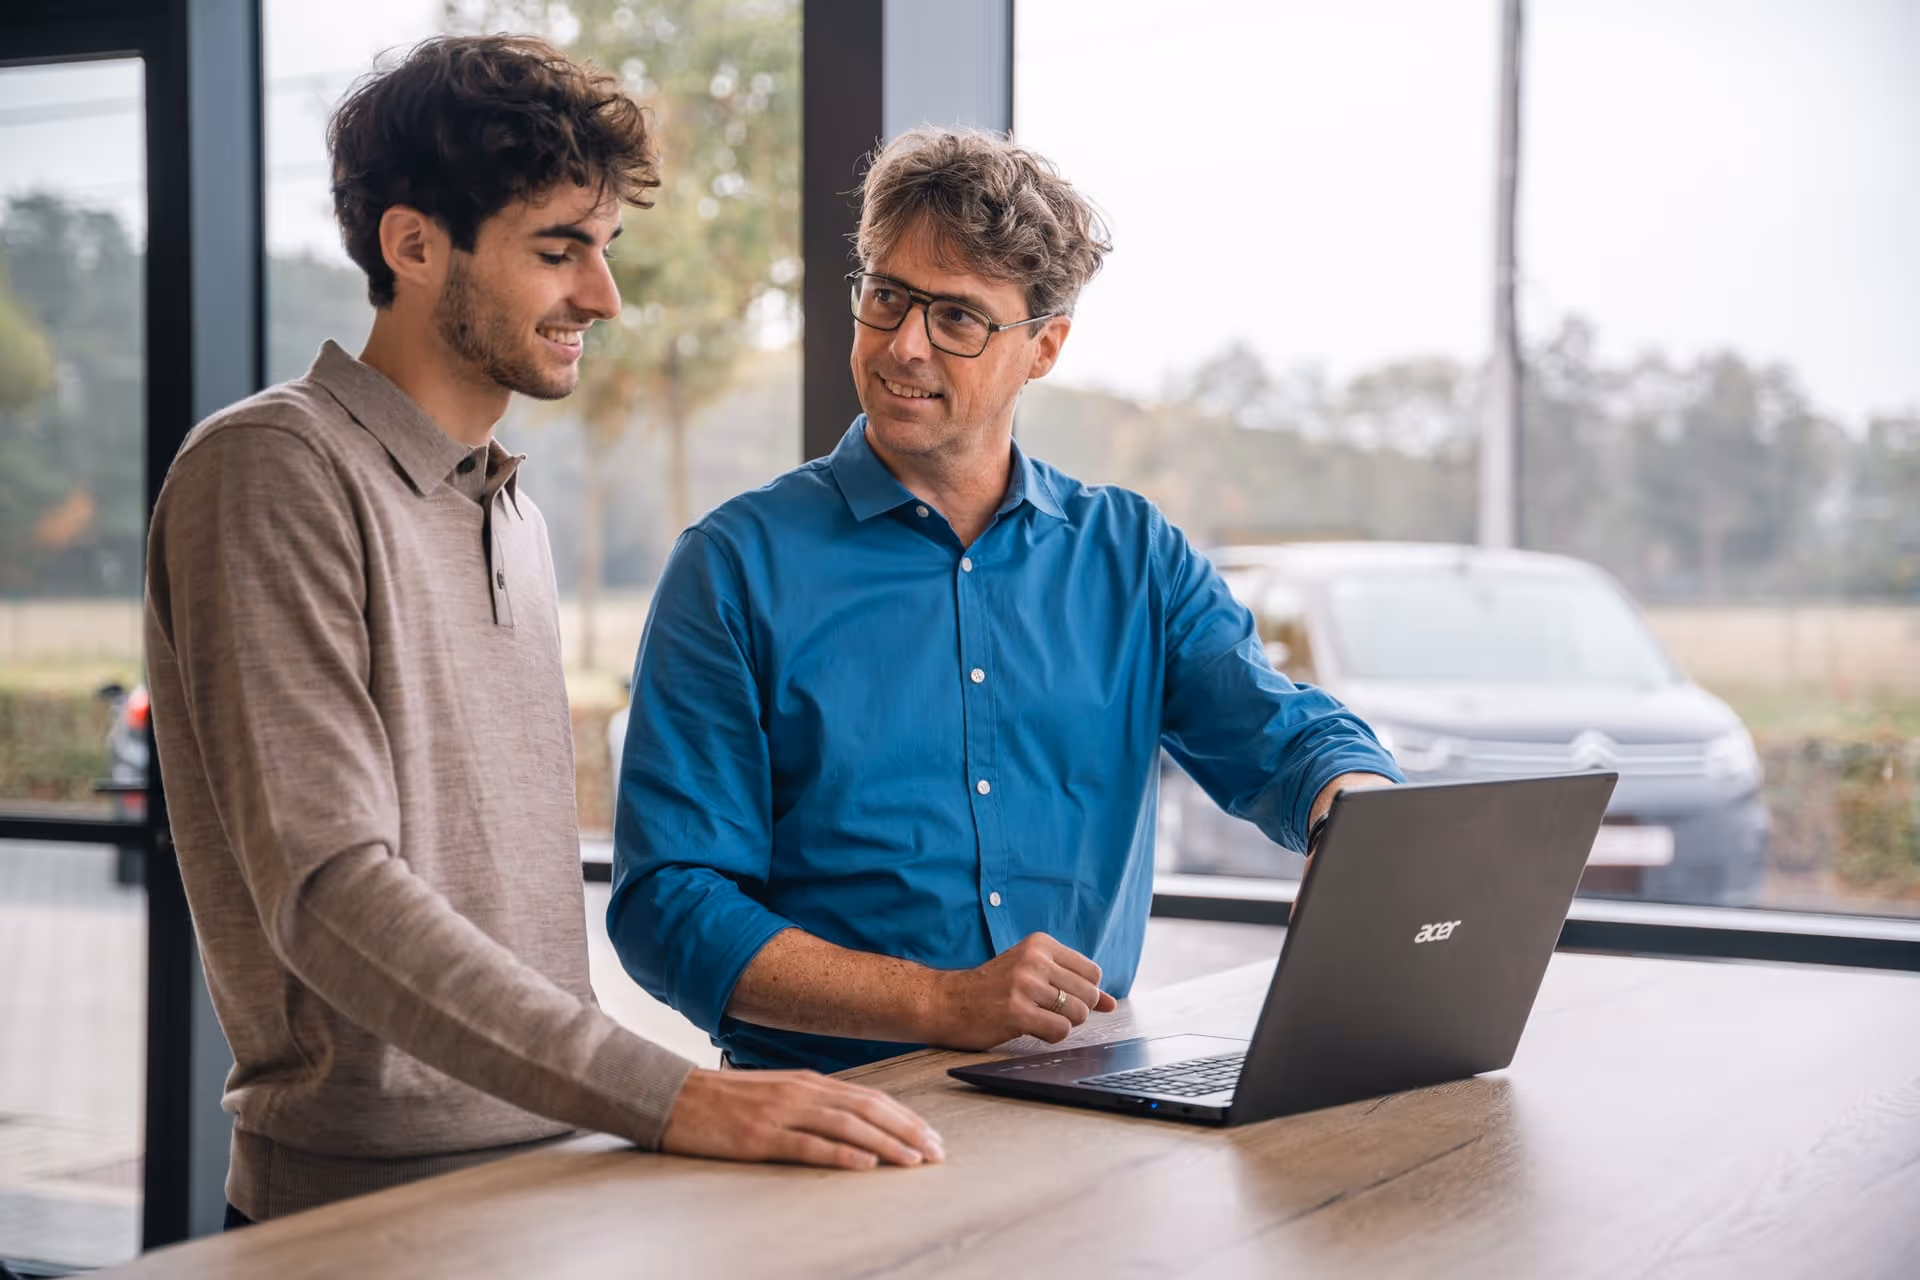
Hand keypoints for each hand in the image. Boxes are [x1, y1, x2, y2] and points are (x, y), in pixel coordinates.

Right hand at [660, 1068, 943, 1170]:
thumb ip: (811, 1103)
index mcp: (806, 1082)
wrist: (673, 1097)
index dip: (905, 1117)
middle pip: (867, 1109)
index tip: (931, 1135)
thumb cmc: (723, 1100)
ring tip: (914, 1160)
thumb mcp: (774, 1092)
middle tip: (937, 1152)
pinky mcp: (759, 1137)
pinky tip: (865, 1165)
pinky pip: (808, 1146)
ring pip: (847, 1127)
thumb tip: (851, 1120)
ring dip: (886, 1144)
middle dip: (908, 1130)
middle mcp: (801, 1092)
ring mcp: (781, 1114)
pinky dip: (841, 1155)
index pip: (869, 1098)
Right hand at [928, 932, 1117, 1049]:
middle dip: (1075, 1010)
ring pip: (1078, 1014)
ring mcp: (1025, 985)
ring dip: (1062, 1024)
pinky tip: (1030, 1028)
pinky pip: (1060, 1031)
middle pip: (1089, 993)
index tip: (1059, 996)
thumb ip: (1072, 984)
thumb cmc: (990, 989)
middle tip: (1045, 1010)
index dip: (1083, 991)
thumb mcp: (1031, 973)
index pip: (1092, 971)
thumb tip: (1111, 1003)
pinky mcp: (1016, 1011)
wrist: (945, 1001)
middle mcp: (1034, 959)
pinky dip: (1051, 1036)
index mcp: (1040, 944)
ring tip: (1035, 1018)